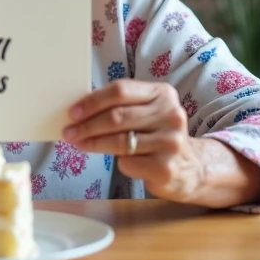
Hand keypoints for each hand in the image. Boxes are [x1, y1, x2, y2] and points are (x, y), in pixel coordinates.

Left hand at [63, 80, 204, 201]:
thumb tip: (80, 109)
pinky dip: (116, 162)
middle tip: (69, 131)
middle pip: (117, 117)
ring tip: (78, 143)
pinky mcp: (165, 168)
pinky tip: (116, 160)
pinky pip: (127, 163)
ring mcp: (170, 142)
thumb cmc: (157, 135)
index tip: (73, 112)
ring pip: (119, 141)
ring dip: (93, 143)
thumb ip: (122, 105)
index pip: (121, 91)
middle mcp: (170, 115)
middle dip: (87, 125)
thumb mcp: (148, 112)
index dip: (92, 101)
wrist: (190, 168)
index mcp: (163, 94)